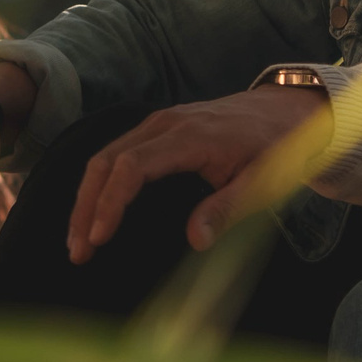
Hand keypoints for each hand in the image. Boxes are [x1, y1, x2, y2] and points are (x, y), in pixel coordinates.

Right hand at [67, 87, 331, 263]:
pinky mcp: (157, 130)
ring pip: (105, 157)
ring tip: (78, 241)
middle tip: (78, 251)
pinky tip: (93, 214)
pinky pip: (116, 154)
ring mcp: (158, 123)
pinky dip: (99, 184)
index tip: (99, 237)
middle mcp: (166, 124)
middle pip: (107, 161)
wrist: (284, 111)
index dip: (111, 202)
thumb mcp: (261, 182)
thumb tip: (196, 241)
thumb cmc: (275, 148)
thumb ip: (227, 209)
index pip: (132, 167)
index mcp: (190, 136)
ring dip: (87, 198)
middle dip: (86, 207)